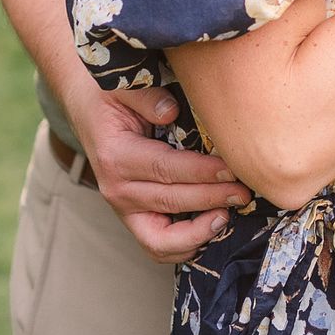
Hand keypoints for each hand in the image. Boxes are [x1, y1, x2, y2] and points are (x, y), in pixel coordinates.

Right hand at [71, 83, 252, 263]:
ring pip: (161, 238)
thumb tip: (171, 111)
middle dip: (212, 198)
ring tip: (228, 214)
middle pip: (170, 202)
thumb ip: (147, 96)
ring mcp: (123, 209)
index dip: (201, 172)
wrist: (89, 113)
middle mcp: (117, 189)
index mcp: (116, 156)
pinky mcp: (134, 219)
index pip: (165, 169)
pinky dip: (186, 245)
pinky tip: (212, 226)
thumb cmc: (112, 99)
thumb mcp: (125, 87)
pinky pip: (158, 246)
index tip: (232, 168)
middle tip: (245, 191)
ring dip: (199, 232)